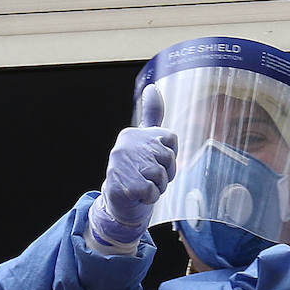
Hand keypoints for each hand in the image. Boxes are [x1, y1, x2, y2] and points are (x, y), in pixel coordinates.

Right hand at [87, 86, 177, 248]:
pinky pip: (152, 191)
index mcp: (133, 133)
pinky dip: (149, 198)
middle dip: (165, 175)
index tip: (155, 163)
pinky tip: (138, 196)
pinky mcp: (122, 184)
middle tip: (149, 178)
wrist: (119, 202)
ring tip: (143, 187)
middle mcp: (126, 145)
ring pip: (160, 176)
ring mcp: (122, 164)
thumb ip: (151, 115)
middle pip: (168, 158)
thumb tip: (152, 87)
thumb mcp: (146, 142)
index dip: (170, 157)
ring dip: (157, 188)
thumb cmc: (137, 171)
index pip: (171, 140)